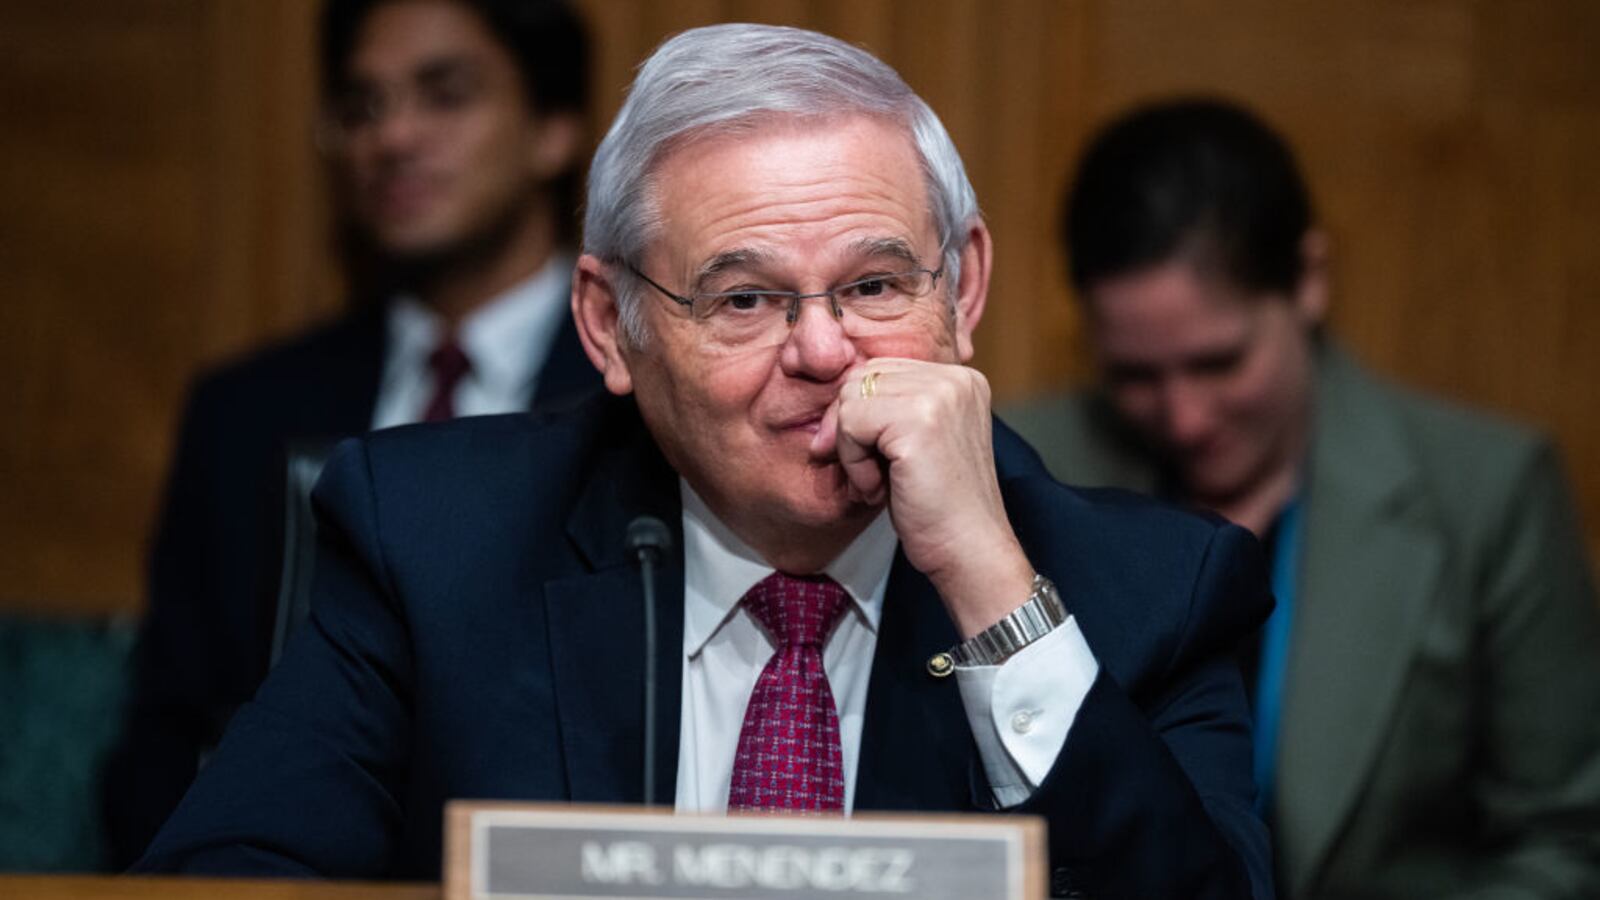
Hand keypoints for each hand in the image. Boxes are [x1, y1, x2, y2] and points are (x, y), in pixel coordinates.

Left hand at [809, 359, 1034, 636]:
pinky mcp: (920, 420)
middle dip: (849, 429)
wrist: (969, 551)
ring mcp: (941, 395)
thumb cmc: (937, 507)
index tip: (867, 460)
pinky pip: (852, 423)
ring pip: (851, 399)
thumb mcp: (913, 444)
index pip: (880, 370)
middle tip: (869, 475)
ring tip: (877, 484)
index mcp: (960, 378)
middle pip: (861, 378)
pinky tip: (878, 490)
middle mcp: (955, 378)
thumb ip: (887, 410)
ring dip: (851, 448)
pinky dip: (854, 462)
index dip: (858, 414)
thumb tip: (830, 402)